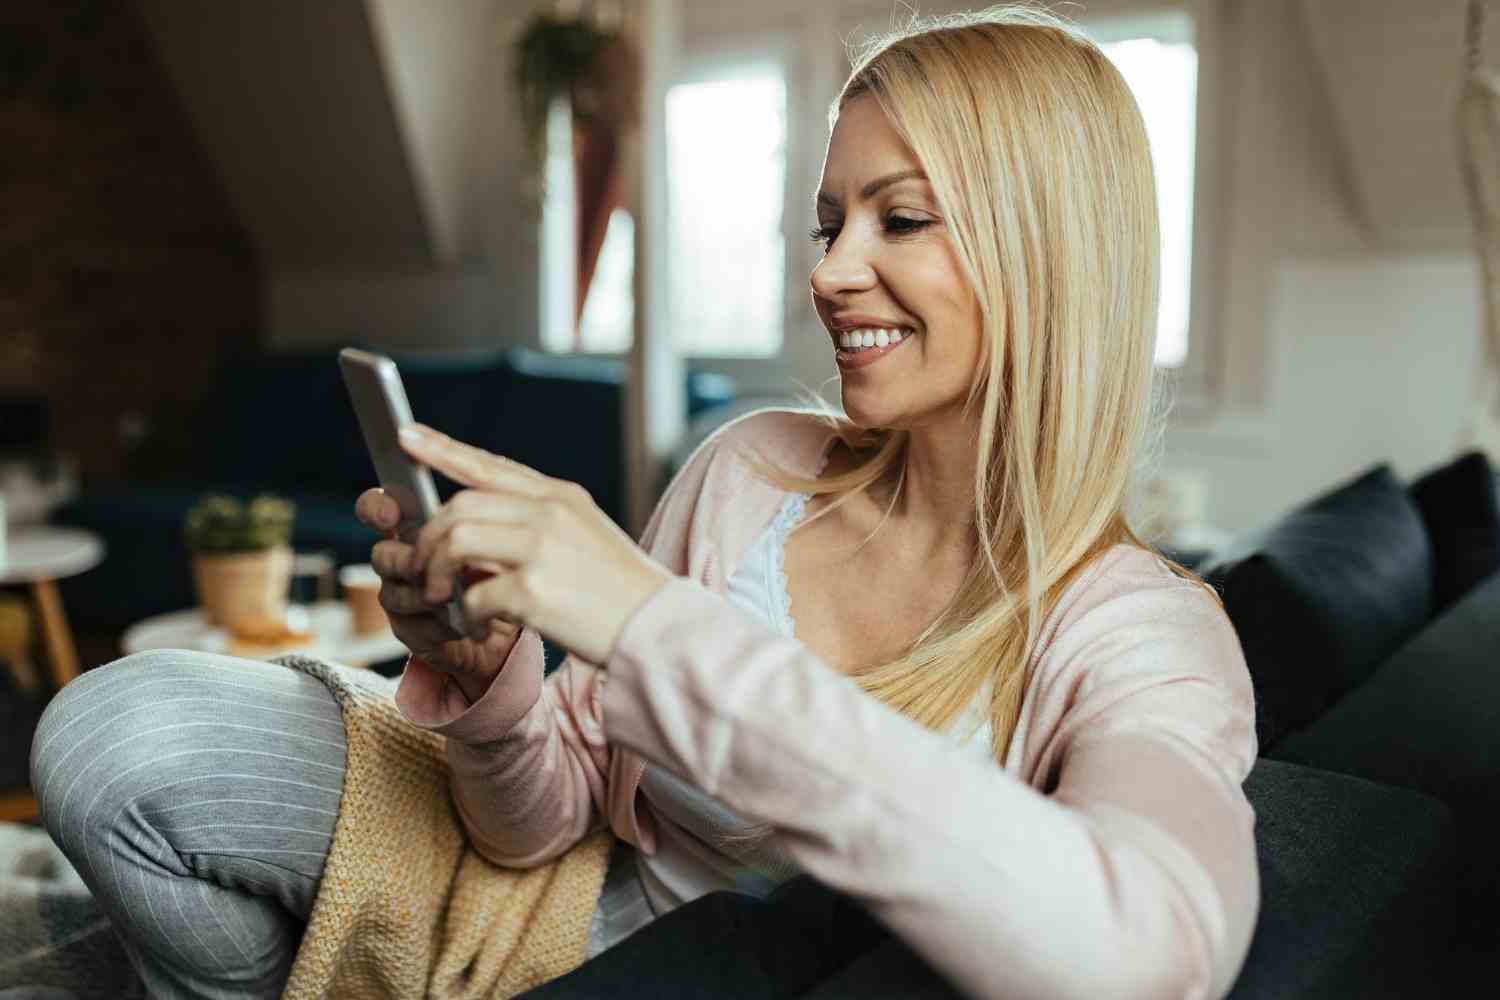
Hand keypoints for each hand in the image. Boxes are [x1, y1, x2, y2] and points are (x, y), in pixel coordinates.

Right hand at [354, 487, 522, 703]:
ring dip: (431, 598)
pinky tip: (468, 624)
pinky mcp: (408, 628)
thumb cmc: (497, 570)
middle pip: (381, 555)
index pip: (379, 506)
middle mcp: (402, 557)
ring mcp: (401, 593)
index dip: (377, 507)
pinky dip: (443, 625)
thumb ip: (478, 524)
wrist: (503, 622)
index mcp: (417, 526)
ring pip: (395, 593)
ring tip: (465, 600)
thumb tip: (475, 516)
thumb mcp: (494, 541)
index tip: (391, 514)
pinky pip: (411, 626)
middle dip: (407, 562)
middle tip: (430, 569)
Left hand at [399, 423, 674, 665]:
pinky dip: (464, 616)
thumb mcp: (585, 535)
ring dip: (436, 575)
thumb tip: (475, 526)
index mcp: (560, 497)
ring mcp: (542, 549)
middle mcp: (549, 513)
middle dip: (427, 539)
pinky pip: (471, 595)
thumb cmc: (617, 590)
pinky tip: (477, 628)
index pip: (488, 465)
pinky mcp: (534, 591)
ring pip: (455, 541)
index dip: (442, 449)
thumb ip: (536, 521)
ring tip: (442, 599)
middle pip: (459, 506)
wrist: (658, 627)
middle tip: (423, 571)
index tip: (405, 436)